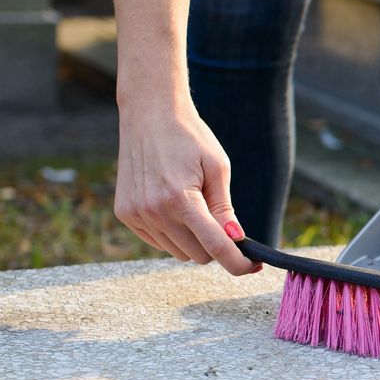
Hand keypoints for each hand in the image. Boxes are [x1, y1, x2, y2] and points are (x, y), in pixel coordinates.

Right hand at [114, 89, 257, 275]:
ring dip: (193, 240)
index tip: (253, 267)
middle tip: (223, 223)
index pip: (215, 246)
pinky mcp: (125, 214)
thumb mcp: (217, 167)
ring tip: (193, 205)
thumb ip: (224, 208)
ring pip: (178, 252)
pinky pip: (158, 242)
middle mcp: (154, 211)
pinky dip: (172, 233)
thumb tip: (236, 241)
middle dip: (216, 246)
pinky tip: (173, 205)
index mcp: (181, 199)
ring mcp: (136, 215)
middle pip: (198, 255)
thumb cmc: (190, 136)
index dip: (238, 263)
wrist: (149, 113)